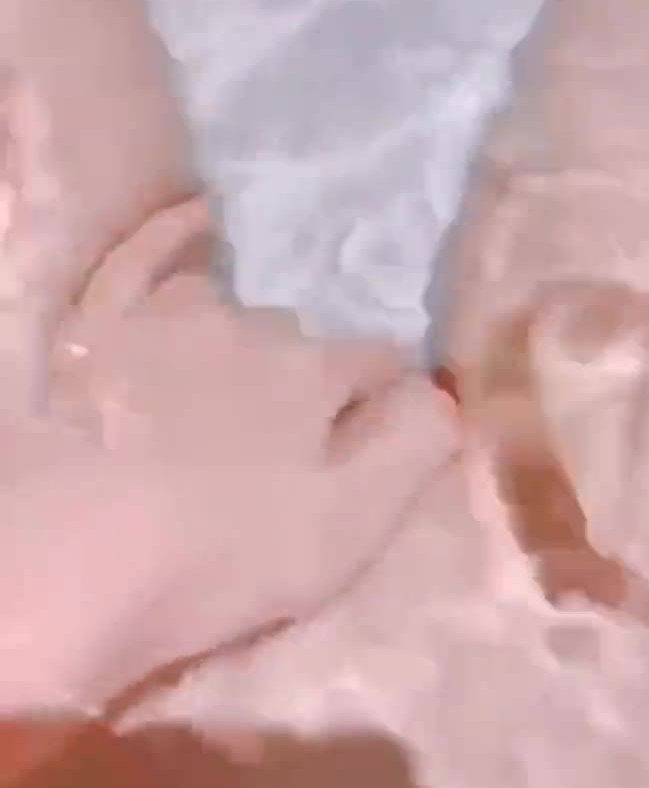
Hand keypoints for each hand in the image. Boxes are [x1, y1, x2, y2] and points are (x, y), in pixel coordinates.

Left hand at [0, 269, 456, 719]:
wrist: (63, 566)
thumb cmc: (217, 561)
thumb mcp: (348, 528)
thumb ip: (413, 448)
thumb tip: (447, 390)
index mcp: (316, 373)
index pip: (383, 363)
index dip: (390, 399)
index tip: (382, 435)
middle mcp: (250, 324)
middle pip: (305, 338)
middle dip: (311, 377)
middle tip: (288, 439)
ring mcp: (167, 314)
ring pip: (232, 301)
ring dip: (246, 332)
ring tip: (234, 377)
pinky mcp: (98, 323)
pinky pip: (144, 253)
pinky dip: (175, 234)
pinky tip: (195, 221)